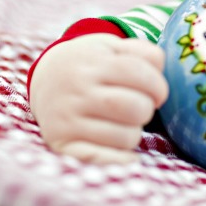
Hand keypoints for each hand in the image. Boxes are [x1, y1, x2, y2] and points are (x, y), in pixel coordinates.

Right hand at [29, 34, 167, 164]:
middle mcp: (76, 91)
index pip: (138, 73)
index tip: (157, 92)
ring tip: (122, 123)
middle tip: (139, 107)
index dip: (157, 85)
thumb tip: (160, 68)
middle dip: (147, 109)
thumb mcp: (111, 47)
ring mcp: (66, 120)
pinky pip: (103, 159)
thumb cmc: (90, 65)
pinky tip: (124, 152)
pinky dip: (121, 158)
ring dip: (134, 132)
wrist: (45, 81)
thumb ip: (142, 52)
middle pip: (136, 108)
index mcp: (91, 62)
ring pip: (125, 137)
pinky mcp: (62, 144)